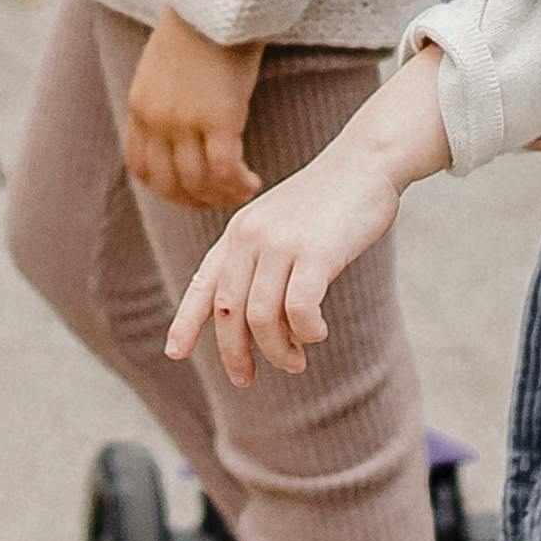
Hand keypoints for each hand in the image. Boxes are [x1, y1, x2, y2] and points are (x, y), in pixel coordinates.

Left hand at [122, 14, 265, 211]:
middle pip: (168, 183)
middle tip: (219, 199)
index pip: (141, 166)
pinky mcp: (220, 119)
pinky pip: (225, 171)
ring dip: (221, 197)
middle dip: (194, 201)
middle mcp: (157, 119)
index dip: (166, 188)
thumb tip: (184, 119)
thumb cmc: (202, 24)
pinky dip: (238, 185)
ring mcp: (185, 121)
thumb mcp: (166, 64)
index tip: (191, 190)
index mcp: (140, 105)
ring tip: (242, 191)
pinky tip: (253, 183)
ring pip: (198, 183)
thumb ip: (167, 96)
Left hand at [169, 156, 397, 381]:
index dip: (186, 322)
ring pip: (262, 318)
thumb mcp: (281, 226)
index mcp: (238, 233)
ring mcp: (281, 244)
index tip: (175, 352)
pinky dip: (306, 332)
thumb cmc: (328, 201)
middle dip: (235, 353)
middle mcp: (251, 237)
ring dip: (277, 351)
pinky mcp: (316, 252)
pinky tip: (318, 334)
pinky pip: (299, 309)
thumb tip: (260, 325)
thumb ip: (263, 263)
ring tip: (295, 361)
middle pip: (227, 312)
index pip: (203, 284)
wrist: (365, 162)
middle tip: (248, 378)